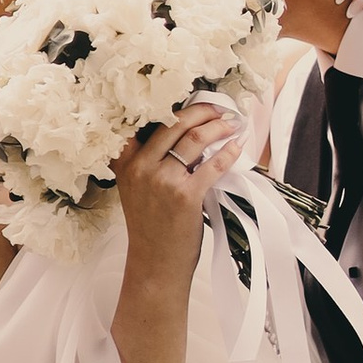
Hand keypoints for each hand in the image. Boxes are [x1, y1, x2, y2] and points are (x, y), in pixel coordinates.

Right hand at [113, 98, 244, 284]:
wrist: (154, 264)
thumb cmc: (150, 227)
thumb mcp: (135, 188)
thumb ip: (147, 161)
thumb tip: (184, 132)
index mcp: (125, 162)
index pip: (144, 121)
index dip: (170, 105)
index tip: (190, 98)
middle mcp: (140, 167)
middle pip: (174, 123)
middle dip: (202, 110)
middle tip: (219, 108)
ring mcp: (162, 180)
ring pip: (195, 139)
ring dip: (218, 127)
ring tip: (232, 123)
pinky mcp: (185, 195)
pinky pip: (212, 164)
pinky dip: (228, 152)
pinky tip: (237, 146)